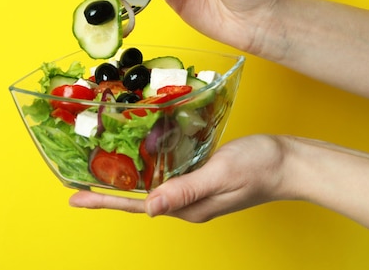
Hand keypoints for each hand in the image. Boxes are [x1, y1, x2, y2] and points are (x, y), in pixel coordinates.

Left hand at [69, 134, 288, 221]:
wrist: (291, 162)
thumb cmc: (261, 166)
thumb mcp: (221, 174)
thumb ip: (186, 190)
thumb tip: (150, 209)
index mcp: (190, 207)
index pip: (140, 206)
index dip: (107, 200)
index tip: (77, 199)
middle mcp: (189, 203)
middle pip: (141, 199)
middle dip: (110, 193)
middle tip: (78, 186)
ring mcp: (196, 192)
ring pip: (153, 188)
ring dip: (127, 181)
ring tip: (101, 172)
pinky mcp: (202, 178)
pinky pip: (168, 177)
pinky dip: (149, 169)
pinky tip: (141, 160)